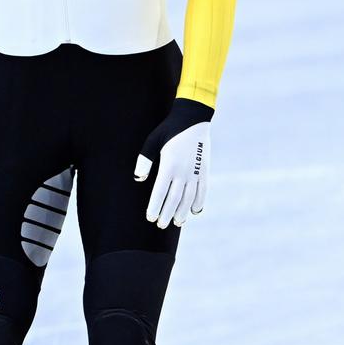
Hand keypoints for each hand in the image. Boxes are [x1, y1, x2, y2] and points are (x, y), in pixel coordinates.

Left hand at [135, 99, 213, 228]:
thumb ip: (144, 161)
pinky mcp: (205, 170)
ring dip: (183, 211)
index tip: (150, 217)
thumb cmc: (169, 130)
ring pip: (189, 198)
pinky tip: (195, 211)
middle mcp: (183, 171)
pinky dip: (199, 202)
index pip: (160, 192)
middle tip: (161, 225)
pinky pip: (203, 190)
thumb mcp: (152, 142)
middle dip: (167, 213)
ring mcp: (196, 172)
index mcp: (169, 165)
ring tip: (177, 222)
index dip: (155, 207)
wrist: (193, 119)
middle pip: (174, 199)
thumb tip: (138, 179)